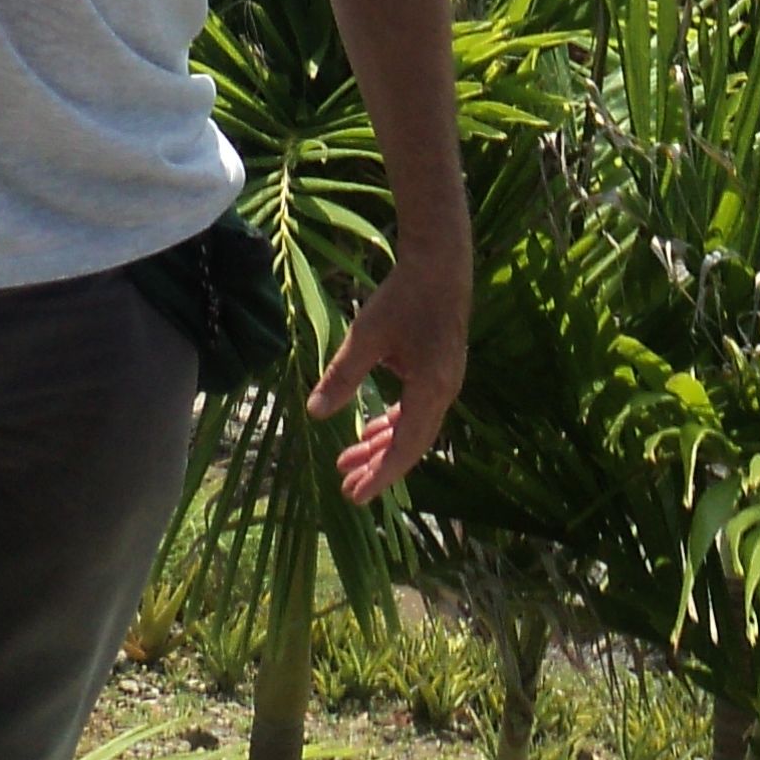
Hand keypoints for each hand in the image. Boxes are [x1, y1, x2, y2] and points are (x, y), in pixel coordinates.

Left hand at [308, 229, 468, 503]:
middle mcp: (444, 392)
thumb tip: (314, 412)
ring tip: (350, 459)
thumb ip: (342, 376)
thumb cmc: (403, 298)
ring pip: (414, 427)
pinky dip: (394, 423)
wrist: (439, 263)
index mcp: (430, 389)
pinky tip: (372, 427)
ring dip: (383, 445)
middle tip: (346, 487)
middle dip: (379, 467)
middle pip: (412, 443)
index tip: (355, 495)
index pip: (405, 447)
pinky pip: (418, 409)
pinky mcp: (440, 370)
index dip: (381, 475)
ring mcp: (445, 381)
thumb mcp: (366, 336)